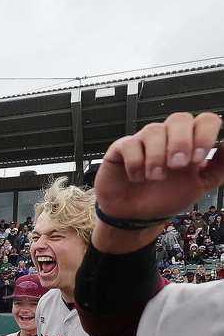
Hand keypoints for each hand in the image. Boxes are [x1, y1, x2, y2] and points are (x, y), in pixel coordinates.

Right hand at [96, 112, 223, 220]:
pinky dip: (136, 164)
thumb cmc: (165, 198)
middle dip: (181, 142)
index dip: (204, 135)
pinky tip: (137, 177)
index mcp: (191, 141)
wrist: (135, 217)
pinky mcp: (121, 149)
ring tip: (155, 177)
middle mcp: (168, 137)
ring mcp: (144, 141)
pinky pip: (130, 145)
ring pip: (153, 131)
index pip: (205, 121)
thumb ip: (220, 166)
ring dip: (157, 157)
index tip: (198, 159)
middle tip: (177, 166)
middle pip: (179, 118)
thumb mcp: (201, 185)